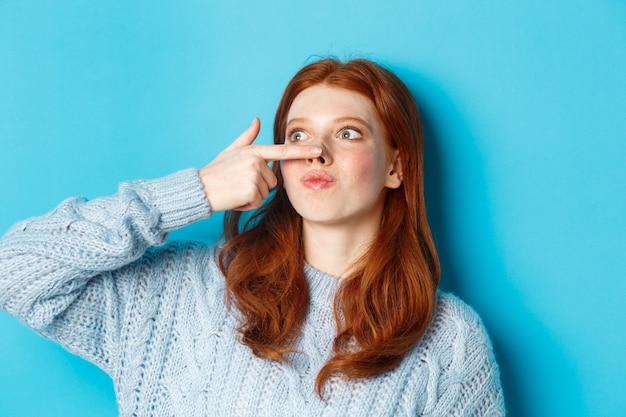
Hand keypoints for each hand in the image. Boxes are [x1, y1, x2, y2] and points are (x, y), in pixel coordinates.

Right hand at [199, 118, 321, 211]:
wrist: (199, 188)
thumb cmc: (216, 171)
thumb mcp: (231, 151)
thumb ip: (247, 137)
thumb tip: (257, 120)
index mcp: (254, 151)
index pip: (282, 151)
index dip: (302, 151)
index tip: (319, 150)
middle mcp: (255, 162)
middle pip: (272, 181)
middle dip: (258, 186)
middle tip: (239, 183)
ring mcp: (253, 176)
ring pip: (265, 193)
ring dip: (252, 195)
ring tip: (235, 190)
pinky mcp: (250, 191)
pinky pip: (257, 202)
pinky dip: (246, 204)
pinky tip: (234, 198)